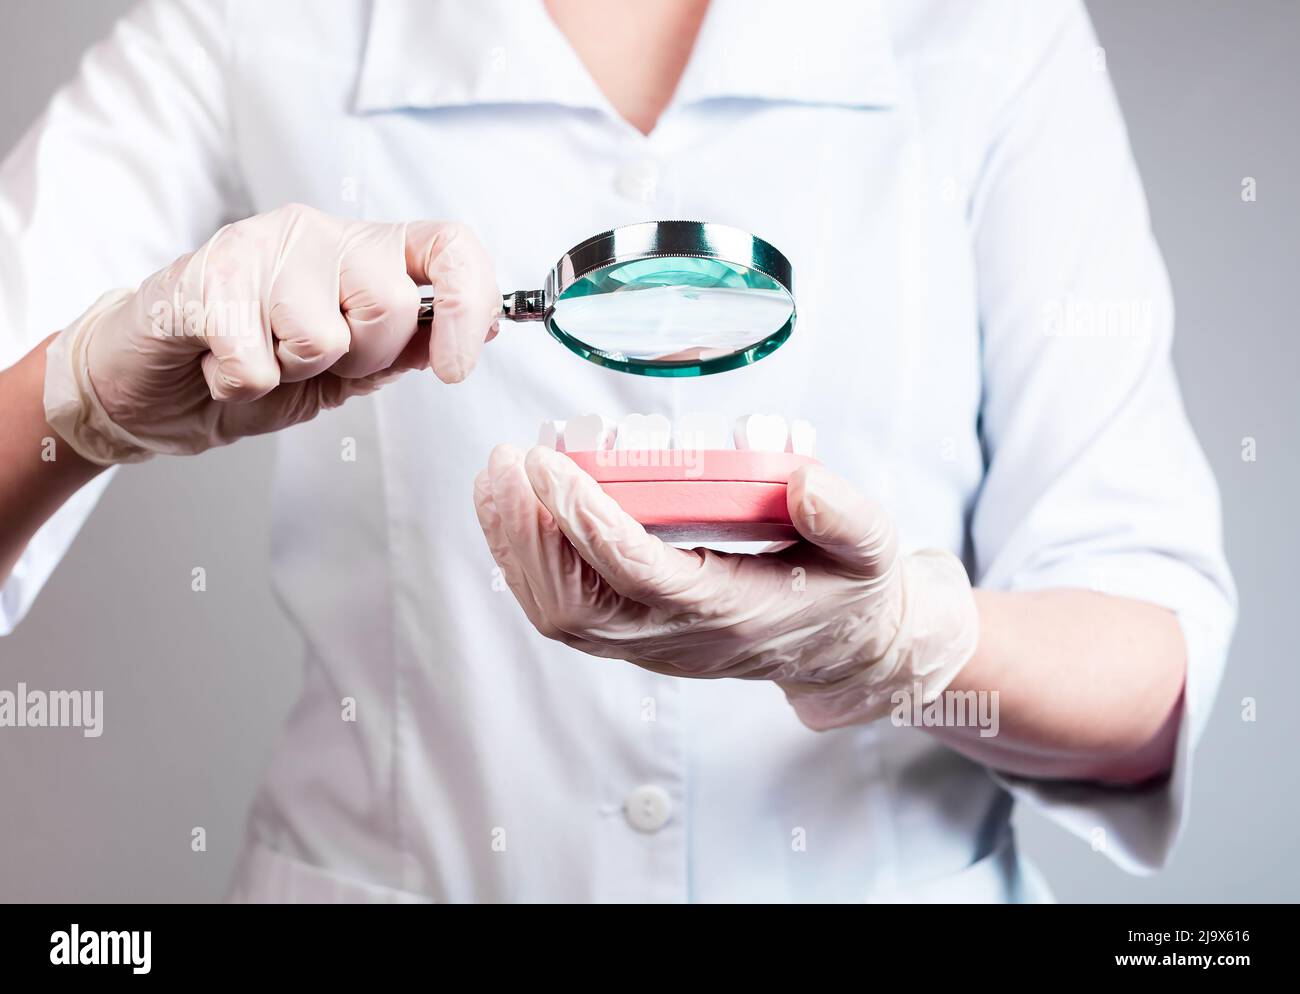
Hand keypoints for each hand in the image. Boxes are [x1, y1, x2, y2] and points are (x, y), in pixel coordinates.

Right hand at [44, 203, 499, 463]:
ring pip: (322, 336)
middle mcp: (320, 233)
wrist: (151, 385)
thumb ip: (407, 348)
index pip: (449, 247)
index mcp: (365, 252)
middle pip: (392, 304)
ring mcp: (261, 246)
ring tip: (260, 355)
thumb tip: (477, 329)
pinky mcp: (205, 276)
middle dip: (361, 358)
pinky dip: (241, 384)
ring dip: (293, 372)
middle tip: (311, 359)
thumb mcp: (347, 369)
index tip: (457, 366)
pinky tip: (219, 363)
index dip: (471, 304)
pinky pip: (259, 361)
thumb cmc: (250, 367)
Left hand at [474, 444, 978, 729]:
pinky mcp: (635, 638)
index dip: (585, 521)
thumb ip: (847, 518)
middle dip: (526, 534)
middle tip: (506, 462)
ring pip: (558, 615)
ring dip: (516, 548)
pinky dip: (526, 563)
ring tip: (498, 480)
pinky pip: (563, 612)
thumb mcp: (874, 550)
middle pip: (573, 605)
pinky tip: (517, 513)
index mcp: (730, 612)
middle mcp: (677, 638)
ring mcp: (650, 645)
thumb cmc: (849, 593)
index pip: (639, 575)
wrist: (843, 651)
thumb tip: (801, 484)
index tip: (547, 464)